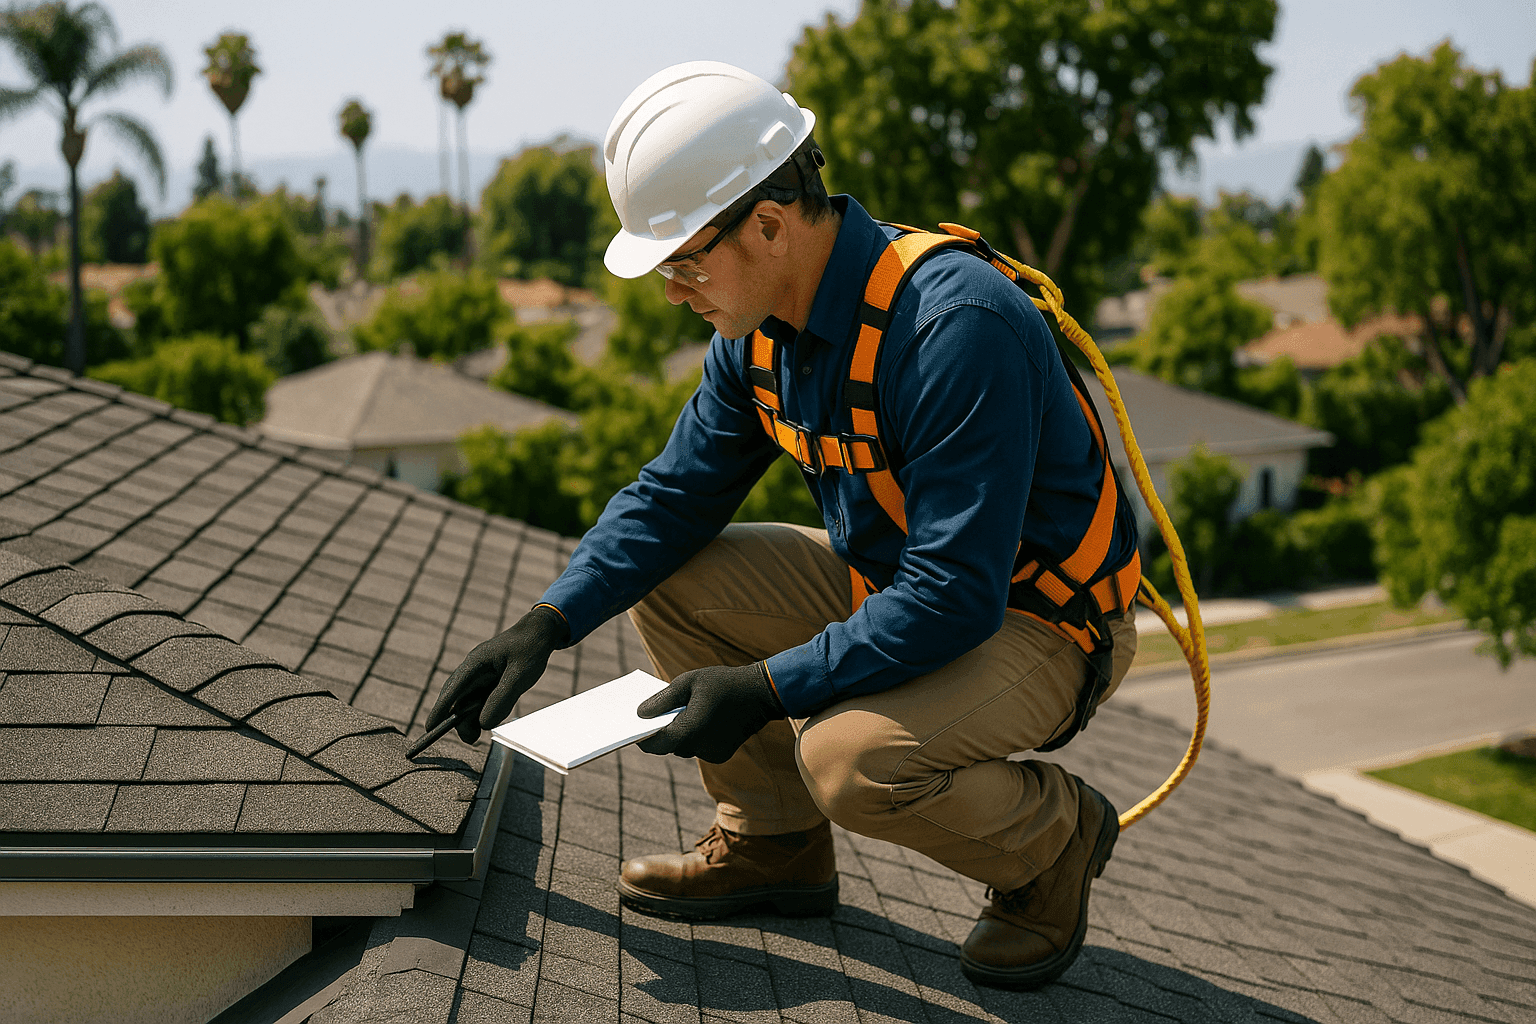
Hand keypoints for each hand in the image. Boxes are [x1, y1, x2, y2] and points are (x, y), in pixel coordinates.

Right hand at [426, 605, 568, 743]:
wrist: (542, 632)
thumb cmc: (530, 648)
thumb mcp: (520, 674)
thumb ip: (502, 698)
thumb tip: (483, 724)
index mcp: (476, 662)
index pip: (453, 689)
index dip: (440, 710)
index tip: (430, 728)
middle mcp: (474, 669)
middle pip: (457, 698)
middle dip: (457, 719)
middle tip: (470, 739)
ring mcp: (482, 674)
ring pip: (469, 701)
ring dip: (471, 718)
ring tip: (478, 735)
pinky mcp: (491, 679)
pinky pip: (482, 699)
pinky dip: (484, 710)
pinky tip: (494, 715)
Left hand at [636, 663, 784, 763]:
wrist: (762, 694)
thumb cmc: (723, 683)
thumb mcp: (688, 683)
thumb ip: (662, 700)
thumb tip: (640, 713)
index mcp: (688, 732)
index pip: (655, 744)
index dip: (642, 737)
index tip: (634, 727)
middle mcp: (698, 748)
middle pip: (670, 745)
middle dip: (663, 731)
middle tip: (654, 715)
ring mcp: (711, 754)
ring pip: (685, 747)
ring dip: (681, 733)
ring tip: (679, 712)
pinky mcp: (721, 755)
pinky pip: (699, 747)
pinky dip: (696, 735)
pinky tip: (699, 718)